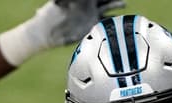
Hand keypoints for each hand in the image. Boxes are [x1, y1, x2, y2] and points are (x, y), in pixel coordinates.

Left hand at [0, 0, 122, 65]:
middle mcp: (88, 5)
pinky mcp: (90, 25)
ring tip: (123, 4)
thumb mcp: (58, 1)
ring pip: (106, 9)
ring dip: (115, 6)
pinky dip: (111, 21)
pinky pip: (103, 22)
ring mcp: (90, 15)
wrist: (48, 31)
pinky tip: (118, 21)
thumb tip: (55, 0)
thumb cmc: (51, 14)